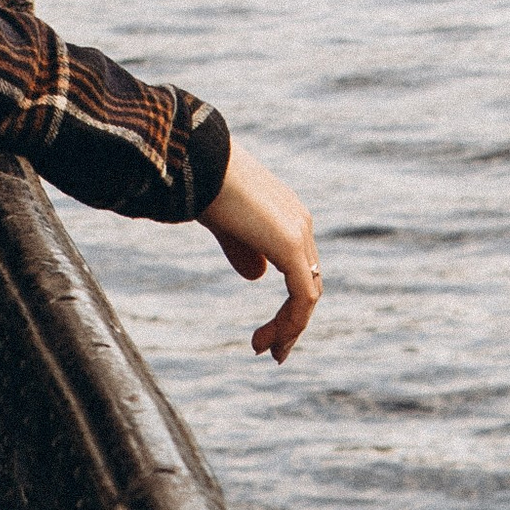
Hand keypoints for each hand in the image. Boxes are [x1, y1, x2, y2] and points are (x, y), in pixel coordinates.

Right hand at [199, 144, 321, 361]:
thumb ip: (243, 249)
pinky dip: (290, 322)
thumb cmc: (205, 184)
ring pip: (308, 294)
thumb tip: (257, 276)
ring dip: (289, 327)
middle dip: (292, 320)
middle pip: (309, 283)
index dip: (288, 301)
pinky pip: (302, 297)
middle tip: (271, 350)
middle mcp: (300, 224)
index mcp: (289, 215)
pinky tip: (268, 339)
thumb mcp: (226, 224)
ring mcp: (298, 233)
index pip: (300, 268)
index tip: (266, 327)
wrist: (200, 159)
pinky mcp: (289, 245)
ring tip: (266, 351)